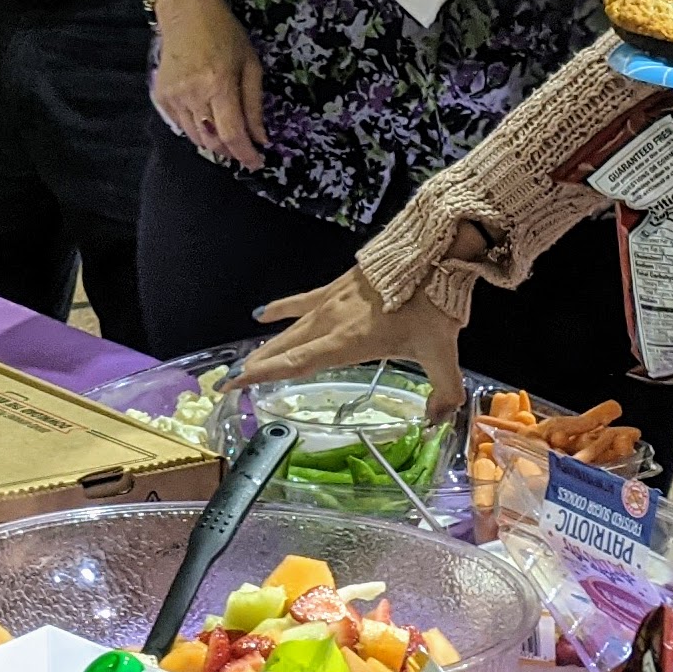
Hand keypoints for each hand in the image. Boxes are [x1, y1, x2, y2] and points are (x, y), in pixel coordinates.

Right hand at [150, 0, 266, 167]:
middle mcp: (192, 94)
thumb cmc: (225, 34)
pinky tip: (207, 115)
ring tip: (227, 131)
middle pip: (213, 141)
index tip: (257, 162)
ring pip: (196, 137)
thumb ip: (254, 105)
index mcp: (219, 84)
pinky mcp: (161, 97)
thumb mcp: (250, 64)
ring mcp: (173, 96)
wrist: (187, 12)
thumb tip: (260, 139)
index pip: (232, 134)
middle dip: (232, 150)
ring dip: (215, 141)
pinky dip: (198, 128)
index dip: (246, 154)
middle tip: (245, 148)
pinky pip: (182, 126)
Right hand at [240, 267, 466, 413]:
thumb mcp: (442, 351)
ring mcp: (331, 302)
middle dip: (257, 365)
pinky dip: (281, 309)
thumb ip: (443, 390)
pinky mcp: (337, 286)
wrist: (432, 251)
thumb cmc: (432, 302)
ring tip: (245, 362)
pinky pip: (301, 302)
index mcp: (348, 342)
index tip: (235, 384)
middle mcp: (331, 322)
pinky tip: (261, 313)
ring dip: (267, 346)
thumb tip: (438, 419)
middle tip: (229, 381)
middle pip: (286, 348)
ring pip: (290, 329)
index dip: (264, 375)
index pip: (297, 364)